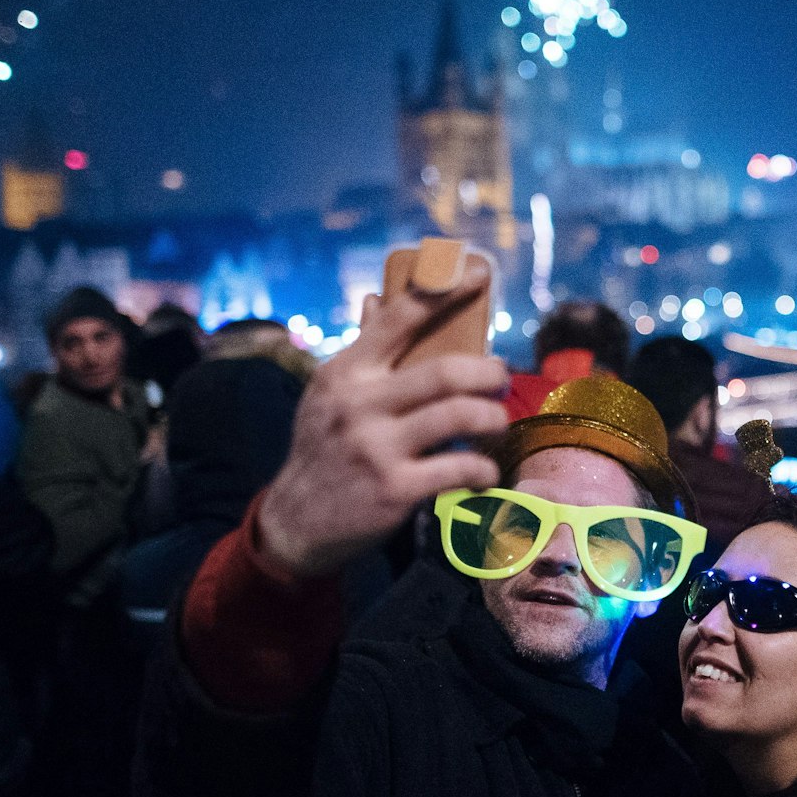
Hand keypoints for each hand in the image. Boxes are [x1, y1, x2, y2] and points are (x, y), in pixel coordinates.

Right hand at [257, 264, 509, 578]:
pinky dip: (483, 469)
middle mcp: (359, 404)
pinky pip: (459, 468)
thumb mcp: (330, 396)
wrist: (295, 521)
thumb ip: (362, 353)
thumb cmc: (324, 449)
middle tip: (501, 377)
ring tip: (497, 422)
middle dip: (488, 372)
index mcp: (346, 372)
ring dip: (493, 417)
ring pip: (459, 416)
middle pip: (445, 372)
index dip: (445, 292)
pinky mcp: (394, 489)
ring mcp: (376, 447)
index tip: (479, 274)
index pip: (399, 318)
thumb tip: (377, 299)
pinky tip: (485, 472)